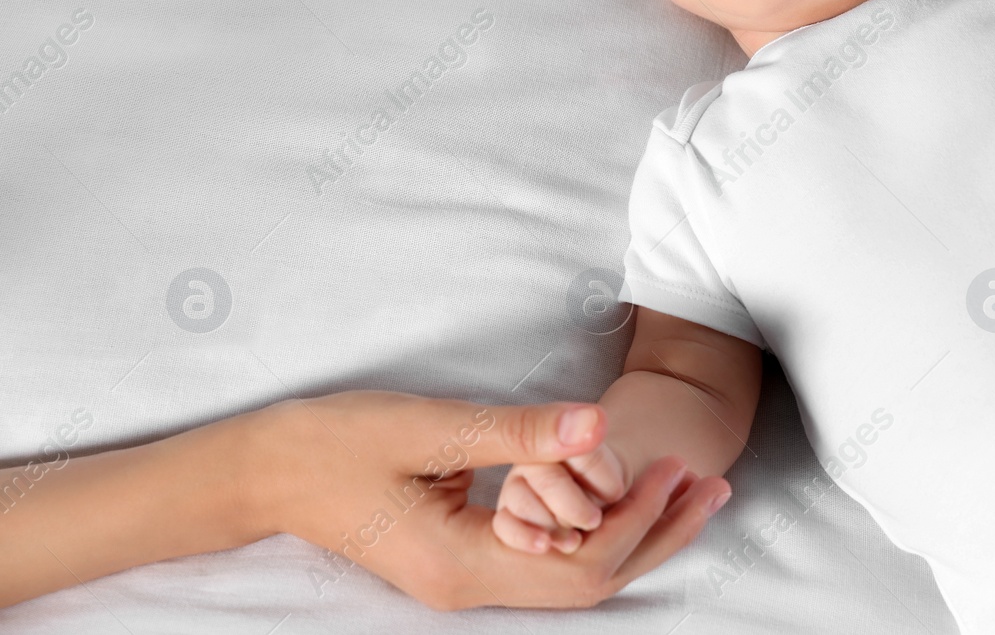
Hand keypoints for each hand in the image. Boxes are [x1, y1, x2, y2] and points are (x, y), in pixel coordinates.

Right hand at [248, 390, 730, 609]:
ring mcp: (465, 577)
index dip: (640, 522)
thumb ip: (515, 432)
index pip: (581, 566)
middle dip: (657, 534)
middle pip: (588, 583)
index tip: (678, 467)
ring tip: (686, 488)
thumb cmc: (334, 443)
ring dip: (632, 532)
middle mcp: (469, 586)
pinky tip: (618, 494)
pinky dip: (591, 527)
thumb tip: (597, 426)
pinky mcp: (462, 555)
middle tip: (714, 484)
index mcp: (462, 564)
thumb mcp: (428, 427)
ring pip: (571, 574)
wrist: (263, 470)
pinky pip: (545, 557)